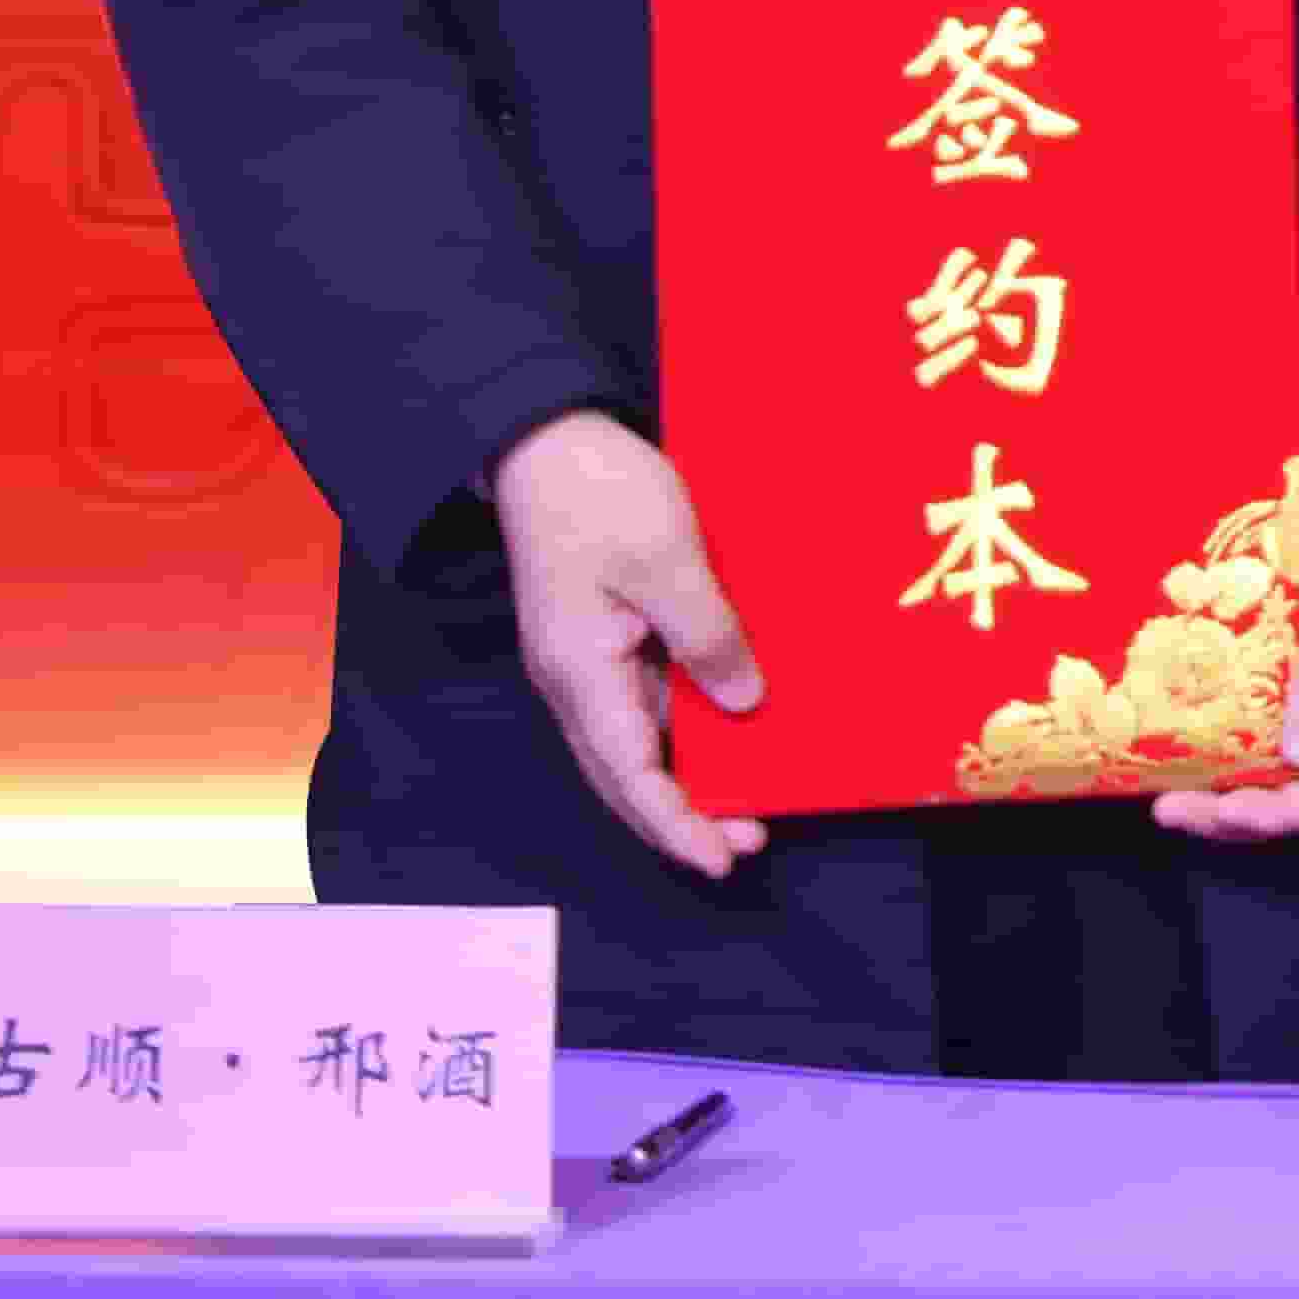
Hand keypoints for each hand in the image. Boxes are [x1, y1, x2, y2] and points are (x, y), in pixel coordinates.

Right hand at [487, 408, 769, 882]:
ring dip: (689, 772)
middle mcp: (576, 680)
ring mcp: (588, 658)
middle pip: (628, 773)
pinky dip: (687, 724)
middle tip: (752, 840)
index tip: (724, 859)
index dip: (676, 824)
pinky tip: (730, 723)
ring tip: (754, 793)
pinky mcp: (606, 634)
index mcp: (579, 672)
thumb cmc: (599, 494)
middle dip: (685, 815)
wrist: (545, 439)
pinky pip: (647, 698)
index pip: (629, 775)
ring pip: (639, 740)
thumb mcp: (666, 560)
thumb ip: (706, 635)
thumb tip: (744, 703)